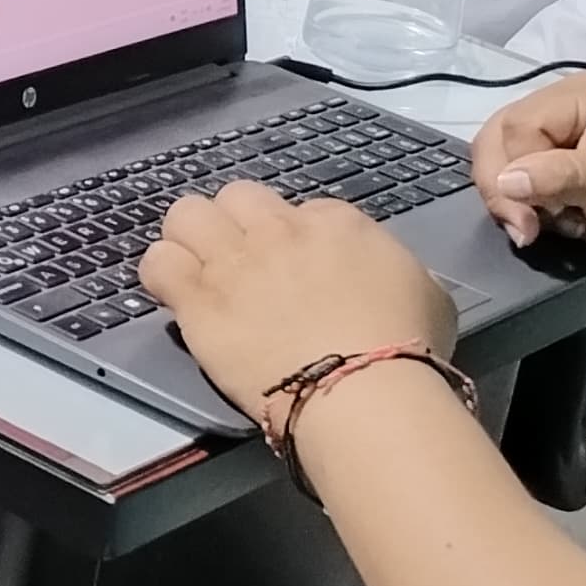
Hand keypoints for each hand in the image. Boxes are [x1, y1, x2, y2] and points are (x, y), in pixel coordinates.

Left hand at [138, 179, 459, 417]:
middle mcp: (279, 229)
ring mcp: (234, 262)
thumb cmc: (405, 349)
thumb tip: (382, 276)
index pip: (303, 210)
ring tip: (198, 270)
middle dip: (237, 223)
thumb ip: (392, 269)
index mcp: (337, 222)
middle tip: (242, 261)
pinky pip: (158, 263)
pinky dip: (162, 274)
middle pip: (237, 197)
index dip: (296, 239)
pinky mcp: (199, 300)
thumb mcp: (427, 292)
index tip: (299, 269)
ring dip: (191, 238)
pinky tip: (173, 294)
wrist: (361, 388)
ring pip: (187, 214)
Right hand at [470, 76, 585, 271]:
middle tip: (531, 230)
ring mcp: (548, 142)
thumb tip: (506, 180)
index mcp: (575, 98)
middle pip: (495, 142)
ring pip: (494, 164)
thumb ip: (562, 176)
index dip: (517, 172)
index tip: (540, 216)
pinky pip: (507, 186)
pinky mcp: (545, 172)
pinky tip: (547, 224)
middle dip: (505, 191)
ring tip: (544, 226)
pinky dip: (519, 210)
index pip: (516, 127)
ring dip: (511, 203)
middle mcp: (555, 112)